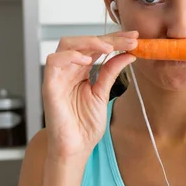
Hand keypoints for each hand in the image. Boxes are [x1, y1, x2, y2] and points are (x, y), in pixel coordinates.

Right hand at [42, 31, 137, 163]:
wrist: (76, 148)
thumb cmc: (85, 125)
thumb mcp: (103, 93)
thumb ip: (111, 72)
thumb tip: (128, 54)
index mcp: (81, 71)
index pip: (97, 47)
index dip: (115, 40)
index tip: (135, 38)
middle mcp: (69, 70)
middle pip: (84, 41)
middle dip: (108, 38)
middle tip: (129, 40)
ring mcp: (58, 76)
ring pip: (67, 44)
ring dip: (90, 42)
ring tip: (109, 47)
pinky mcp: (50, 85)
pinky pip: (54, 62)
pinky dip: (70, 56)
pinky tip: (87, 59)